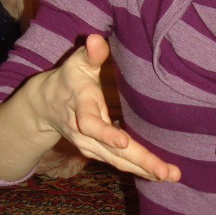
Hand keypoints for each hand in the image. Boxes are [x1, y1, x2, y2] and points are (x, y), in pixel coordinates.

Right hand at [31, 34, 180, 182]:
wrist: (44, 106)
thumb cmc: (68, 79)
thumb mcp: (76, 63)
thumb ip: (89, 54)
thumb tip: (96, 39)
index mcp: (81, 107)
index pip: (91, 124)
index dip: (105, 133)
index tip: (123, 140)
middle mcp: (84, 133)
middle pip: (112, 151)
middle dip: (140, 162)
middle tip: (166, 172)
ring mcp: (90, 146)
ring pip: (118, 161)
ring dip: (145, 170)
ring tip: (171, 175)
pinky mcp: (97, 152)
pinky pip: (119, 163)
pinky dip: (140, 169)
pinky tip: (160, 174)